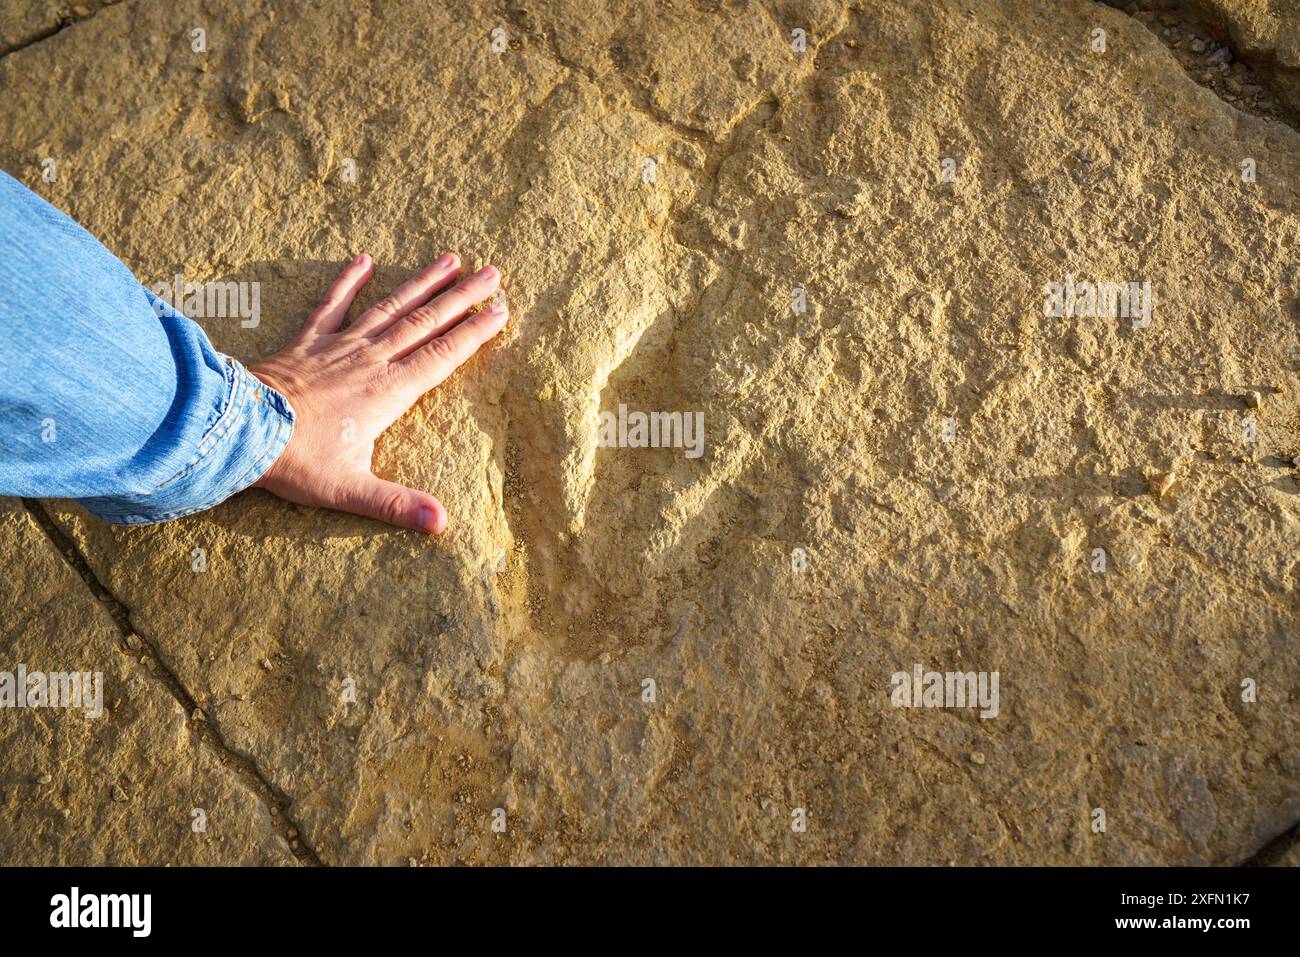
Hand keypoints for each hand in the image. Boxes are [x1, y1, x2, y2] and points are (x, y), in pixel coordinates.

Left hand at [249, 252, 506, 533]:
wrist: (239, 428)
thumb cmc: (295, 460)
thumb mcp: (350, 489)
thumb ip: (397, 505)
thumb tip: (441, 524)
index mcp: (388, 392)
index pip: (442, 357)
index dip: (473, 333)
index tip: (500, 310)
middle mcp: (371, 361)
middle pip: (425, 323)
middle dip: (462, 298)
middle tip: (493, 273)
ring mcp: (339, 346)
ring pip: (390, 307)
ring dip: (422, 282)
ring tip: (450, 259)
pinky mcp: (308, 342)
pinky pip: (332, 305)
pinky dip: (348, 281)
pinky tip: (365, 259)